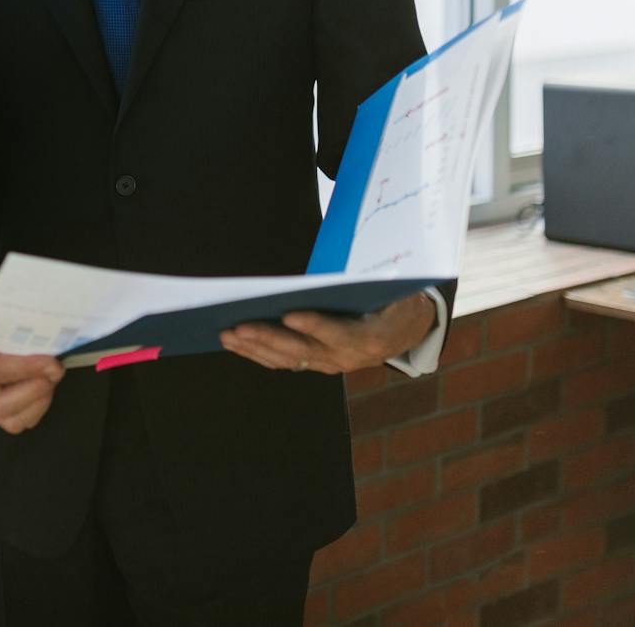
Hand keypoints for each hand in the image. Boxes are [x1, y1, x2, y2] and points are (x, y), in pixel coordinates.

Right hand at [0, 272, 63, 433]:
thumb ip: (21, 319)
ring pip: (9, 418)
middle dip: (35, 389)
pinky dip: (35, 407)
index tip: (52, 364)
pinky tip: (40, 385)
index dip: (26, 368)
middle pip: (0, 403)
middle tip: (54, 369)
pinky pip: (15, 421)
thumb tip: (57, 331)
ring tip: (48, 376)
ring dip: (38, 400)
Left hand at [219, 291, 437, 374]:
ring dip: (255, 348)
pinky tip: (236, 343)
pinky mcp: (318, 364)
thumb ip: (368, 284)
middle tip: (238, 327)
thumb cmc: (394, 299)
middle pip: (303, 349)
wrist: (406, 329)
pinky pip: (285, 361)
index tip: (289, 315)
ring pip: (288, 359)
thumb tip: (341, 271)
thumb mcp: (392, 289)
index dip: (314, 325)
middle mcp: (347, 357)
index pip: (338, 332)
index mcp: (369, 337)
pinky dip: (258, 353)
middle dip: (267, 338)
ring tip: (227, 335)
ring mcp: (330, 364)